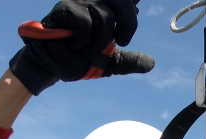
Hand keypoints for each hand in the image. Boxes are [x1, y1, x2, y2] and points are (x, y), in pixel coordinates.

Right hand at [10, 0, 152, 94]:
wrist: (53, 66)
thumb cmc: (79, 59)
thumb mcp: (109, 62)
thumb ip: (130, 61)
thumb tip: (151, 63)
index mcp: (108, 9)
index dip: (131, 5)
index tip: (131, 22)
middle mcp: (96, 1)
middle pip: (123, 0)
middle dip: (127, 22)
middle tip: (120, 42)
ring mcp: (80, 1)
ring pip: (105, 15)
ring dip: (100, 41)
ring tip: (87, 48)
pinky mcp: (66, 8)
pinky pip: (85, 23)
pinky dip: (83, 41)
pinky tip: (73, 45)